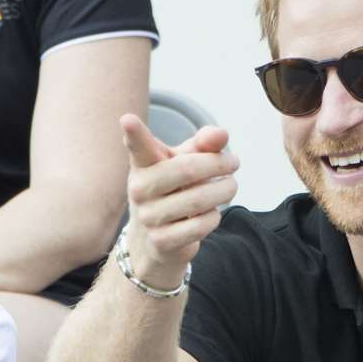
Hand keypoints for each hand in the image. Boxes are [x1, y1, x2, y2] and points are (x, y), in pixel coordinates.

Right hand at [119, 114, 237, 289]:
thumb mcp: (187, 161)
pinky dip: (214, 217)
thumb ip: (205, 143)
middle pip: (187, 169)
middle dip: (219, 164)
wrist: (155, 240)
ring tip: (229, 186)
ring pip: (199, 199)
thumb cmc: (175, 189)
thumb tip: (221, 135)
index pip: (138, 147)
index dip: (133, 134)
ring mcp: (148, 217)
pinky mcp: (161, 241)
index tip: (128, 120)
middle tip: (234, 162)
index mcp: (143, 164)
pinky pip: (201, 224)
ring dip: (224, 190)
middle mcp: (140, 189)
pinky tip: (211, 214)